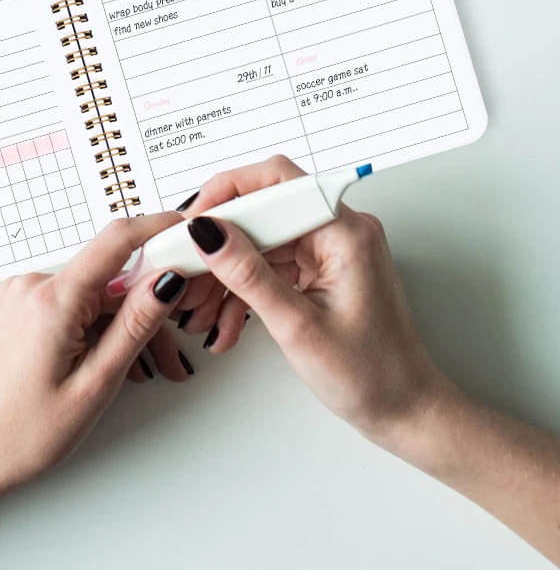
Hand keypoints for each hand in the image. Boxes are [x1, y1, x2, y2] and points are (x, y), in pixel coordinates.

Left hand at [0, 213, 188, 506]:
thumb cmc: (21, 432)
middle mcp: (33, 285)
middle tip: (171, 359)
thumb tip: (167, 280)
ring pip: (95, 294)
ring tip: (138, 373)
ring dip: (122, 326)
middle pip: (112, 278)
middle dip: (147, 311)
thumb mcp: (95, 384)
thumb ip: (135, 325)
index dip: (158, 228)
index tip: (186, 231)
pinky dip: (96, 326)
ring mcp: (22, 293)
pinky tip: (106, 360)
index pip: (116, 239)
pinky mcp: (20, 305)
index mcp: (52, 300)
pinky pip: (72, 302)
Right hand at [183, 155, 452, 445]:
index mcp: (345, 231)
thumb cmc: (374, 375)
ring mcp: (327, 250)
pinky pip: (267, 264)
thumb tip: (208, 233)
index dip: (227, 193)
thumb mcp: (298, 326)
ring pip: (258, 240)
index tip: (192, 222)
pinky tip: (224, 321)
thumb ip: (249, 275)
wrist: (406, 412)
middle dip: (218, 244)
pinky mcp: (318, 269)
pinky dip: (242, 289)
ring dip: (224, 273)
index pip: (276, 180)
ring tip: (200, 310)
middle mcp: (338, 230)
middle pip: (260, 210)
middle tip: (185, 269)